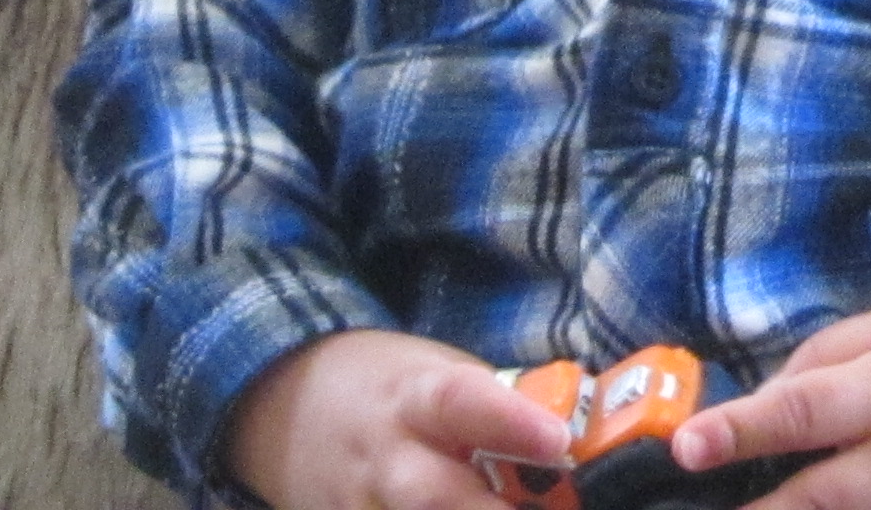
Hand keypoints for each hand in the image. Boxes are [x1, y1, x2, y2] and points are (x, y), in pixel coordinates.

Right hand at [223, 329, 572, 509]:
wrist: (288, 405)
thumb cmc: (391, 388)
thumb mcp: (440, 375)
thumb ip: (499, 407)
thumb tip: (581, 433)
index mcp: (416, 398)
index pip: (464, 402)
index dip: (512, 422)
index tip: (559, 440)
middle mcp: (384, 458)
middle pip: (434, 497)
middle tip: (546, 509)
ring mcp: (358, 507)